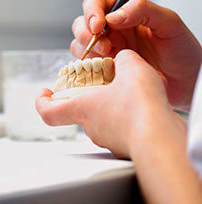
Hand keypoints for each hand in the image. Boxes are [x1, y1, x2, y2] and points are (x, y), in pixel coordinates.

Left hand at [36, 50, 185, 158]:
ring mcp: (110, 140)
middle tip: (101, 84)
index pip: (49, 112)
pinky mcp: (129, 146)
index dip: (42, 102)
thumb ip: (122, 58)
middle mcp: (92, 127)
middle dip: (90, 96)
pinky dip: (131, 117)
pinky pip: (125, 129)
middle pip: (81, 111)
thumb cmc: (139, 107)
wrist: (162, 137)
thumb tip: (124, 58)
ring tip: (131, 92)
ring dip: (112, 106)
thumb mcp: (130, 66)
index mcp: (82, 109)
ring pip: (105, 120)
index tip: (44, 92)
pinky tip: (146, 107)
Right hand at [71, 0, 201, 110]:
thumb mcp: (169, 23)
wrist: (187, 82)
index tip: (99, 25)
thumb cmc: (183, 52)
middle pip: (81, 23)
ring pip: (79, 44)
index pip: (95, 3)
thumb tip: (113, 16)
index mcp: (124, 12)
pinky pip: (85, 65)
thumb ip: (143, 10)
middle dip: (86, 34)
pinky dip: (89, 67)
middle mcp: (112, 30)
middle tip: (106, 46)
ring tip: (110, 60)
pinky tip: (108, 71)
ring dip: (88, 51)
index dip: (92, 12)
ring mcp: (107, 50)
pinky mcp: (104, 69)